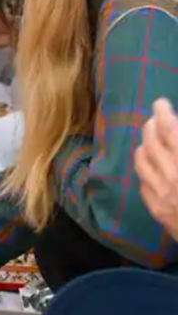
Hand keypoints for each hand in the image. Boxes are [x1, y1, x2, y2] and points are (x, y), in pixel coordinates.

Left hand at [135, 98, 177, 239]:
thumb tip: (177, 130)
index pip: (170, 130)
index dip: (163, 113)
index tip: (160, 103)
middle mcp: (174, 177)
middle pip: (151, 142)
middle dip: (150, 126)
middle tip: (155, 118)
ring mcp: (162, 195)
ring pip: (141, 161)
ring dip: (144, 145)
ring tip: (150, 138)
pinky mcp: (157, 211)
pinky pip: (142, 183)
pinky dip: (145, 169)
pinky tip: (151, 165)